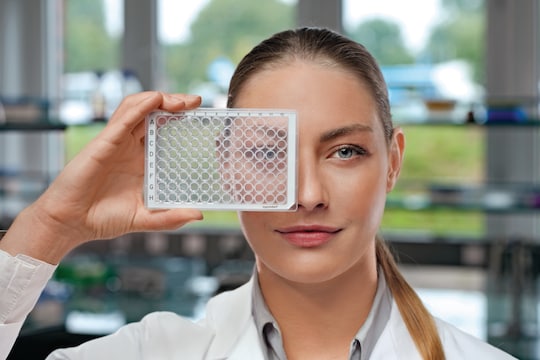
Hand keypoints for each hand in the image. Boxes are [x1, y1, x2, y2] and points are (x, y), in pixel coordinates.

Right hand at [1, 92, 203, 263]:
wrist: (72, 223)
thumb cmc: (103, 218)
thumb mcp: (145, 218)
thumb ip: (171, 218)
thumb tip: (199, 214)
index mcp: (141, 160)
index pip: (163, 129)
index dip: (180, 119)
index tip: (201, 116)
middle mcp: (130, 147)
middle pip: (154, 113)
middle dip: (175, 102)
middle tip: (197, 101)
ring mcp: (117, 142)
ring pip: (138, 108)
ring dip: (159, 99)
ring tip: (182, 101)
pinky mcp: (104, 142)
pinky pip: (123, 119)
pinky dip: (139, 107)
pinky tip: (155, 100)